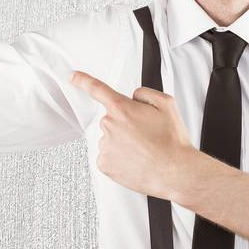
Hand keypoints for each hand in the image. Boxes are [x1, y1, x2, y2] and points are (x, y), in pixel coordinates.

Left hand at [71, 71, 197, 199]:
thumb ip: (145, 93)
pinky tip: (135, 160)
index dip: (83, 80)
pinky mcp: (104, 164)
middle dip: (125, 124)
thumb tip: (133, 97)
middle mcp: (110, 126)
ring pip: (110, 139)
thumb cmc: (172, 140)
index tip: (73, 77)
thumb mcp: (167, 104)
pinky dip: (119, 158)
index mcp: (123, 109)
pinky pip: (108, 156)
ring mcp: (105, 146)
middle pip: (112, 119)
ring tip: (143, 150)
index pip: (97, 89)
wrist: (175, 172)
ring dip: (123, 142)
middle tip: (145, 134)